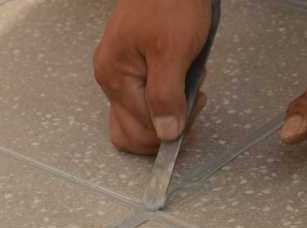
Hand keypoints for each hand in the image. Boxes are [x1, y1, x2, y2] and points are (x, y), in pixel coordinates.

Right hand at [93, 0, 210, 154]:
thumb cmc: (170, 2)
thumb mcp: (173, 51)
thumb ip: (167, 97)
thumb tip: (166, 134)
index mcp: (115, 77)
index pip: (142, 129)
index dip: (172, 128)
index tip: (195, 107)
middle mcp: (111, 80)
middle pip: (133, 132)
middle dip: (166, 128)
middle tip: (191, 105)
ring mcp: (119, 75)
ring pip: (137, 121)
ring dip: (164, 118)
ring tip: (187, 93)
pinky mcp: (131, 69)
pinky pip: (142, 103)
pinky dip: (162, 104)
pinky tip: (179, 87)